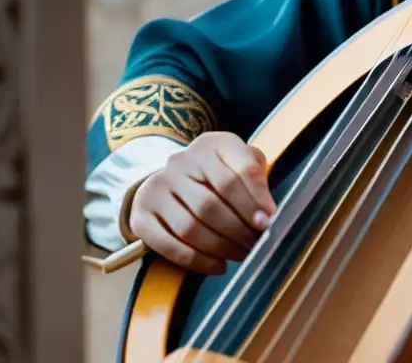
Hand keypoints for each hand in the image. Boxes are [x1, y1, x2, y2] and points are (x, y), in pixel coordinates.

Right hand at [129, 132, 277, 273]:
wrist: (173, 179)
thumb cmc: (218, 174)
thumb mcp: (241, 163)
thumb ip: (257, 180)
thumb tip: (267, 213)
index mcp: (213, 145)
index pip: (240, 169)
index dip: (257, 198)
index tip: (269, 219)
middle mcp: (181, 162)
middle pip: (212, 202)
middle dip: (239, 229)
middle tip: (256, 243)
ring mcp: (157, 188)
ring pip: (191, 227)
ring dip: (221, 247)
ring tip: (241, 254)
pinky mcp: (141, 215)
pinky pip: (169, 245)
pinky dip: (197, 260)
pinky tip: (218, 265)